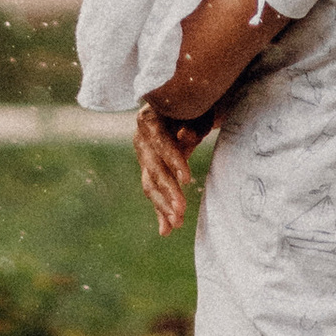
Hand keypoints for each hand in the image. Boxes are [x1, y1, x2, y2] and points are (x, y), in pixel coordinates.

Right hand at [135, 100, 199, 234]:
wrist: (182, 105)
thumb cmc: (192, 105)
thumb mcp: (195, 109)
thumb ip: (191, 123)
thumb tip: (185, 137)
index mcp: (149, 120)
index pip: (161, 143)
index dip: (173, 160)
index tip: (186, 178)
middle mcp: (141, 140)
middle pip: (153, 169)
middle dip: (168, 191)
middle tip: (181, 210)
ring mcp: (143, 157)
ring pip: (150, 185)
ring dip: (163, 206)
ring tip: (176, 224)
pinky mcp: (149, 170)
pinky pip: (154, 193)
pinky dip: (161, 211)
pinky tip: (166, 231)